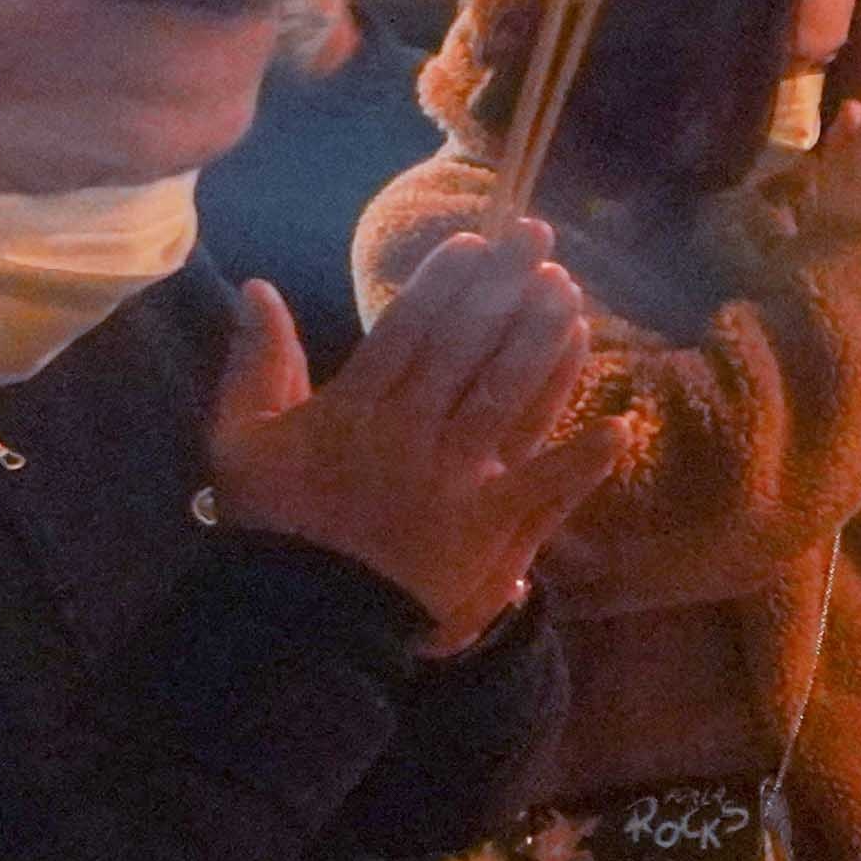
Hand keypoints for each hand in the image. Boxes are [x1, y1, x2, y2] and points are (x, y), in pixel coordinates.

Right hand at [209, 227, 625, 652]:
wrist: (298, 620)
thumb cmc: (273, 525)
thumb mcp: (240, 441)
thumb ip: (256, 362)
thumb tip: (258, 286)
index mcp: (354, 408)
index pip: (408, 327)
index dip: (447, 280)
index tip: (479, 240)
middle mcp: (409, 432)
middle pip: (465, 346)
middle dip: (504, 287)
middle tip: (540, 241)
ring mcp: (452, 480)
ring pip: (505, 397)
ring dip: (541, 343)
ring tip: (570, 296)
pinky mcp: (484, 528)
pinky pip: (541, 487)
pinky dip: (581, 458)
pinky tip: (620, 423)